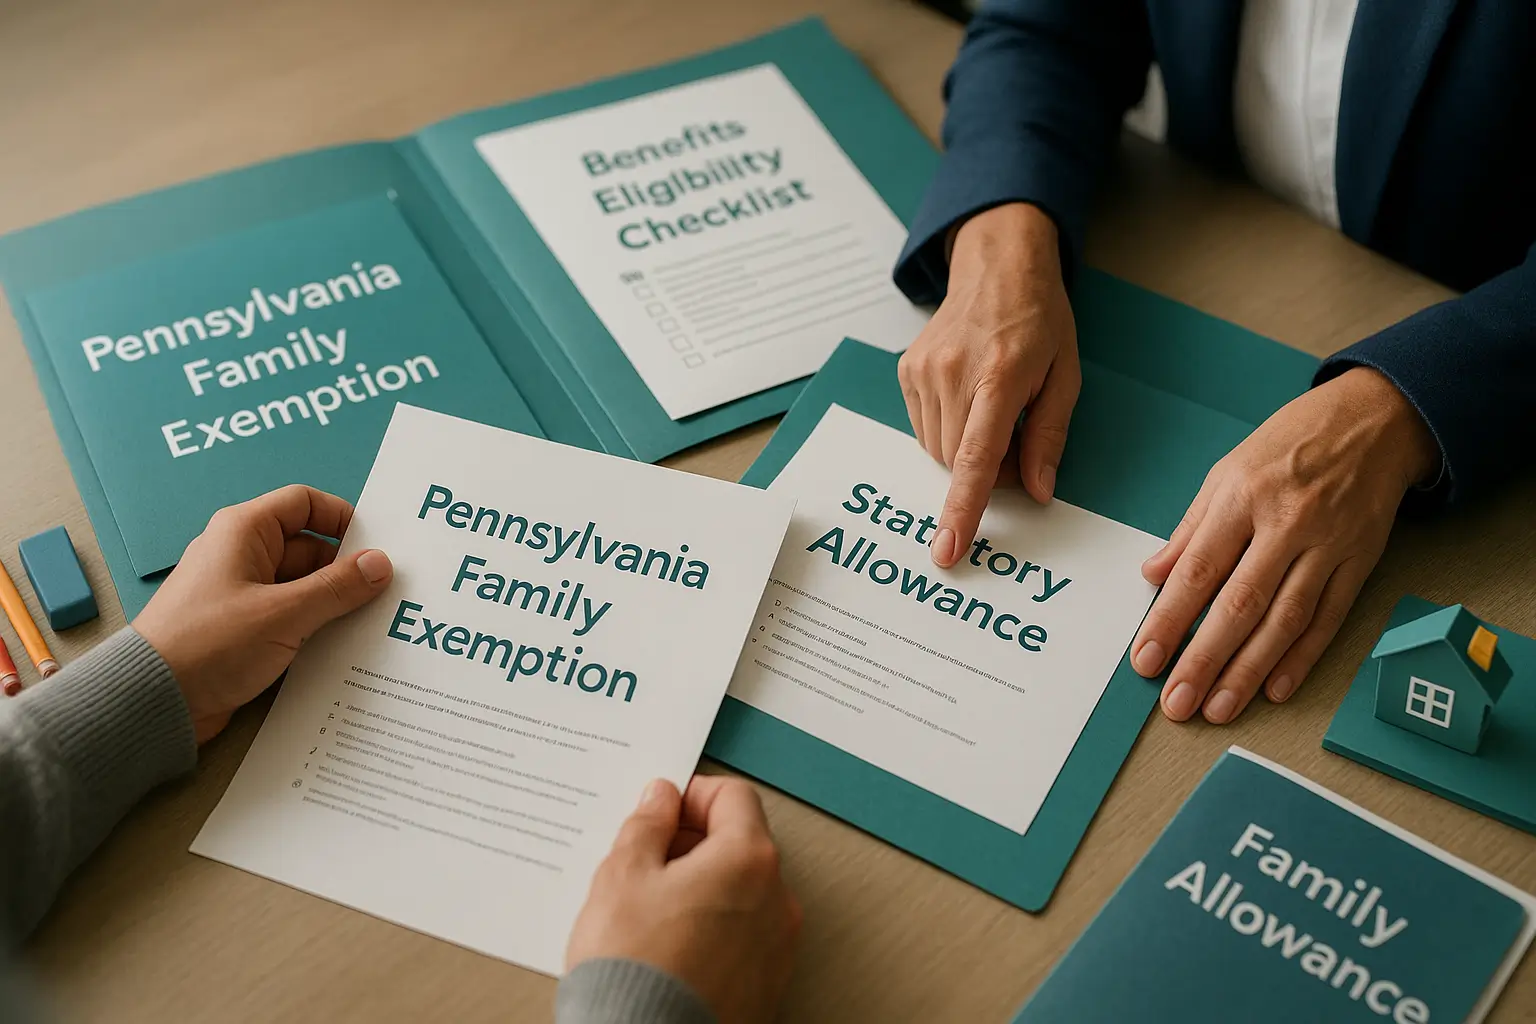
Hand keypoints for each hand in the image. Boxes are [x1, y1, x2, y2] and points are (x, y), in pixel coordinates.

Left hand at [134, 484, 392, 743]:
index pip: (304, 503)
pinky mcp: (243, 629)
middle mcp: (242, 555)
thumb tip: (380, 563)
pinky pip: (290, 617)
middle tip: (387, 593)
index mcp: (244, 531)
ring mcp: (242, 594)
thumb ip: (336, 587)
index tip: (376, 545)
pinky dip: (314, 627)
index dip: (341, 518)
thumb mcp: (283, 613)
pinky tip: (342, 645)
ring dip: (332, 603)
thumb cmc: (209, 644)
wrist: (153, 701)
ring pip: (303, 586)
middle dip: (345, 570)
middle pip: (309, 548)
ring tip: (372, 622)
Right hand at [566, 776, 800, 1023]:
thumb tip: (661, 800)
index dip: (692, 796)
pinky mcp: (768, 983)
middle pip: (741, 843)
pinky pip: (744, 935)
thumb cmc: (635, 967)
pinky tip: (672, 947)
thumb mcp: (622, 876)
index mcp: (747, 859)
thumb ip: (647, 825)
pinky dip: (714, 928)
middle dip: (694, 844)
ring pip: (743, 892)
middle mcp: (777, 899)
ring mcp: (778, 945)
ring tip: (654, 912)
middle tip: (647, 863)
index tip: (662, 813)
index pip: (733, 796)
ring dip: (704, 888)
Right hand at [898, 202, 1079, 567]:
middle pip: (956, 463)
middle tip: (1016, 442)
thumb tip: (1038, 492)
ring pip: (937, 450)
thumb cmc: (1039, 321)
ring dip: (965, 451)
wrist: (997, 266)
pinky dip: (947, 430)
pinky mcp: (906, 371)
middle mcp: (951, 373)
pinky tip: (968, 400)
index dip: (962, 509)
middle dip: (987, 472)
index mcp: (999, 376)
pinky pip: (923, 428)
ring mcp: (922, 371)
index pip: (975, 458)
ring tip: (992, 414)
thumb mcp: (1065, 376)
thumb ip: (1048, 437)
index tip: (947, 548)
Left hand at [1131, 368, 1439, 723]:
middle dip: (1205, 659)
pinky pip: (1329, 618)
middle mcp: (1286, 523)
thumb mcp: (1227, 471)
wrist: (1374, 420)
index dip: (1169, 620)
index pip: (1197, 571)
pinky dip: (1302, 657)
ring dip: (1250, 670)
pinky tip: (1276, 688)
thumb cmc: (1289, 445)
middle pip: (1240, 603)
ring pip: (1285, 619)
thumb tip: (1153, 576)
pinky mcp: (1362, 560)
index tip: (1146, 659)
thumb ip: (1190, 529)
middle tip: (1178, 703)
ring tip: (1220, 707)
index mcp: (1242, 497)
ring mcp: (1328, 544)